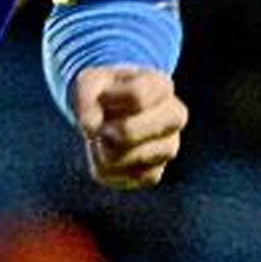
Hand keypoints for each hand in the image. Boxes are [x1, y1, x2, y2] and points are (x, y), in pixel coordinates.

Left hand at [70, 66, 187, 188]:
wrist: (110, 112)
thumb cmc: (104, 92)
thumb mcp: (88, 83)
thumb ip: (85, 99)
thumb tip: (91, 129)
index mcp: (162, 86)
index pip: (136, 96)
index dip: (108, 99)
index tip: (103, 97)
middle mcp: (174, 117)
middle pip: (129, 132)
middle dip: (104, 130)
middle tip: (100, 127)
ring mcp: (169, 147)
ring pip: (126, 157)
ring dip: (104, 149)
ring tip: (103, 137)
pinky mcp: (155, 173)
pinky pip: (125, 178)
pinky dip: (107, 168)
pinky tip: (105, 154)